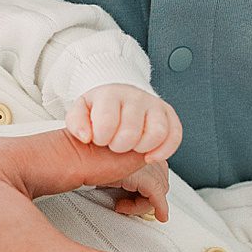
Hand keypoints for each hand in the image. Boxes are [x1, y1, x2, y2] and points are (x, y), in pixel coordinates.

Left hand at [66, 83, 181, 160]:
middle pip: (131, 131)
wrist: (118, 97)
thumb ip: (76, 123)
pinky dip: (164, 150)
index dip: (102, 138)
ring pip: (157, 133)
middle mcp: (135, 97)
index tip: (99, 140)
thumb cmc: (99, 109)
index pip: (107, 121)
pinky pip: (175, 134)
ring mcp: (154, 105)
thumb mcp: (80, 112)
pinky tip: (150, 157)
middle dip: (120, 146)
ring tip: (132, 149)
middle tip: (114, 145)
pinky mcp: (169, 114)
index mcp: (111, 94)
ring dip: (142, 148)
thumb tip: (86, 136)